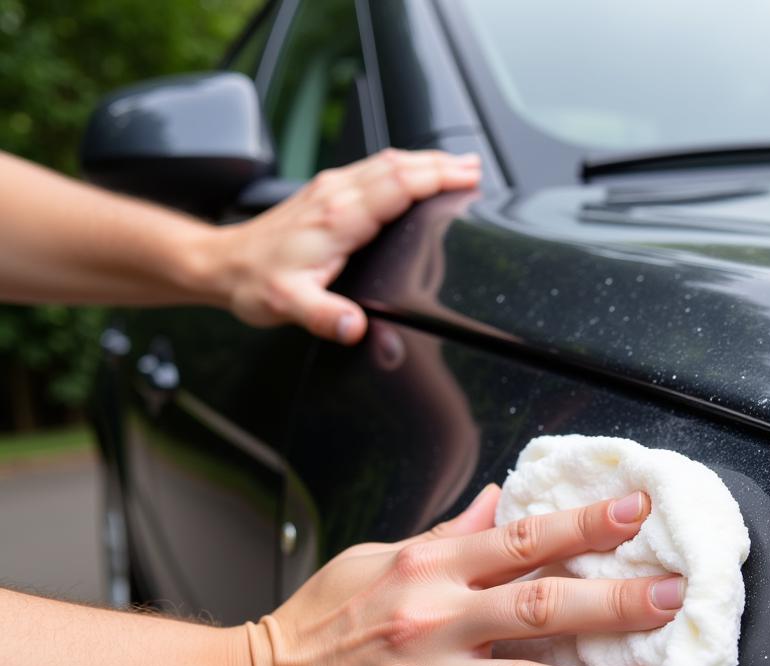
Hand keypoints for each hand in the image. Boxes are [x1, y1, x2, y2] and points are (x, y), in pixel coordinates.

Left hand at [209, 148, 479, 343]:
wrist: (222, 264)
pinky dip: (404, 168)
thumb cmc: (256, 283)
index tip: (466, 179)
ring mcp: (330, 189)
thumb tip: (356, 327)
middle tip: (475, 169)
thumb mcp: (289, 307)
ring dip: (426, 162)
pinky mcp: (326, 192)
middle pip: (399, 166)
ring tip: (459, 166)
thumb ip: (325, 316)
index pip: (396, 186)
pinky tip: (416, 173)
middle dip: (441, 165)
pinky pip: (374, 170)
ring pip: (387, 163)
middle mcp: (336, 195)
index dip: (435, 179)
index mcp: (337, 219)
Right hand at [225, 486, 685, 665]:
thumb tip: (501, 501)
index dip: (583, 523)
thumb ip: (448, 535)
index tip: (636, 510)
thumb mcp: (377, 559)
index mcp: (428, 568)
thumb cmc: (317, 624)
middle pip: (536, 605)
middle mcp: (431, 619)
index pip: (520, 538)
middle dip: (611, 601)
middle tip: (670, 598)